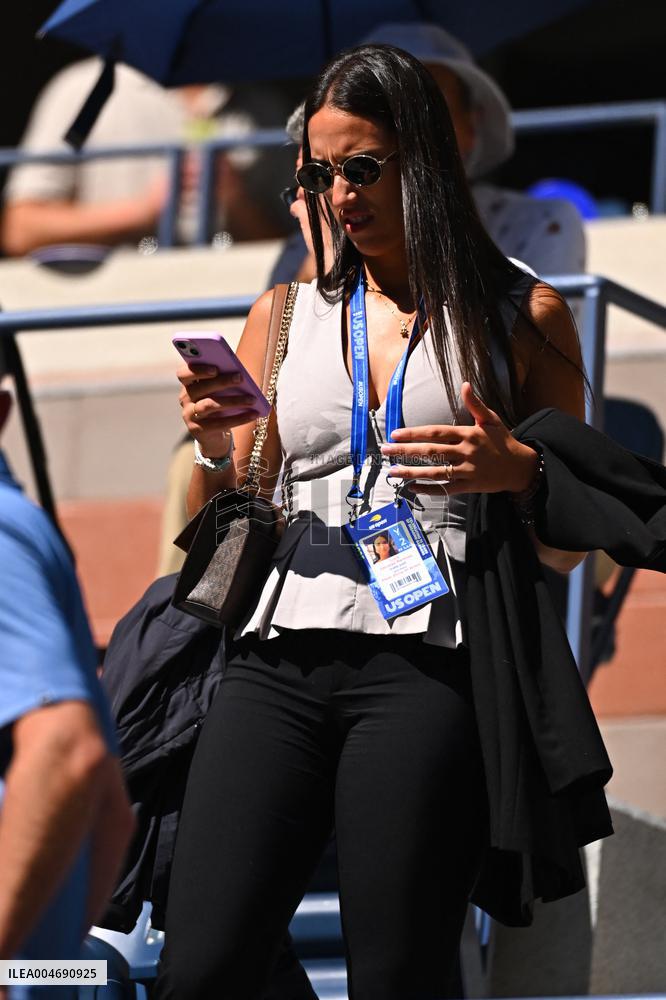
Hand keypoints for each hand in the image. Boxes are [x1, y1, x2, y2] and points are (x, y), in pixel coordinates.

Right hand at [178, 363, 261, 457]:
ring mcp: (190, 416)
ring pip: (210, 405)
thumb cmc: (219, 405)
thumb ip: (223, 381)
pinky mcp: (199, 430)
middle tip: (240, 377)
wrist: (213, 435)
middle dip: (221, 382)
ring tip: (252, 399)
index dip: (197, 370)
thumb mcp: (218, 392)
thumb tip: (240, 375)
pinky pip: (220, 423)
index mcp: (188, 384)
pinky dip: (239, 418)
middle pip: (200, 388)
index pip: (183, 374)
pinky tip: (254, 414)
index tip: (216, 368)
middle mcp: (185, 399)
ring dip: (233, 401)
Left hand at [380, 382, 537, 495]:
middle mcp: (465, 452)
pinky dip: (429, 489)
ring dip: (411, 472)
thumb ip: (475, 403)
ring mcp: (467, 471)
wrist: (520, 467)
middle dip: (405, 451)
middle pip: (430, 452)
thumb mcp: (491, 419)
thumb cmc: (502, 440)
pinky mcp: (469, 486)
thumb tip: (465, 384)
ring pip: (434, 472)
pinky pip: (446, 489)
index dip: (414, 433)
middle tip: (385, 450)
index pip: (436, 432)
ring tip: (392, 472)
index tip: (395, 434)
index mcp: (468, 434)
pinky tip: (412, 488)